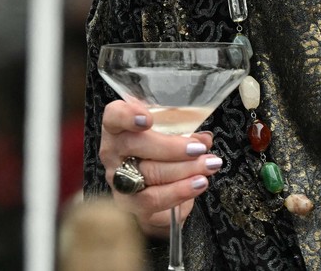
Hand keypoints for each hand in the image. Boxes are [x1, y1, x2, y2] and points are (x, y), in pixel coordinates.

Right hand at [98, 99, 222, 238]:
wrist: (151, 194)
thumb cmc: (157, 157)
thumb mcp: (168, 136)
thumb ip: (183, 133)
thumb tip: (204, 139)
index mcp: (118, 128)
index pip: (114, 116)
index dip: (127, 116)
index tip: (148, 119)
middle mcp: (113, 154)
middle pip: (134, 145)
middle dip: (172, 147)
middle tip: (198, 149)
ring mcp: (119, 181)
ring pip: (148, 174)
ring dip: (184, 170)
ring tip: (208, 165)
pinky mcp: (132, 205)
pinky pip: (155, 199)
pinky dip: (181, 190)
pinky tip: (198, 183)